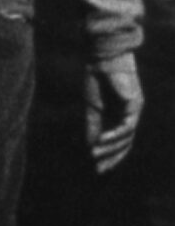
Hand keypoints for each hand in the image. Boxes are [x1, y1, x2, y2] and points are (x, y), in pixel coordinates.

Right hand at [85, 52, 142, 172]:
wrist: (101, 57)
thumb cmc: (96, 78)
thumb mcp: (92, 106)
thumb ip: (93, 125)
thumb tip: (91, 146)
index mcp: (119, 115)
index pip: (118, 140)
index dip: (109, 154)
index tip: (97, 167)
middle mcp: (129, 115)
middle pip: (125, 143)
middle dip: (112, 156)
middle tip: (99, 168)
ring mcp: (134, 110)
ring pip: (126, 137)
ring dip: (110, 147)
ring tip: (95, 153)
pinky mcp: (135, 105)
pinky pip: (127, 126)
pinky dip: (114, 135)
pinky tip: (101, 140)